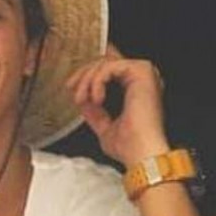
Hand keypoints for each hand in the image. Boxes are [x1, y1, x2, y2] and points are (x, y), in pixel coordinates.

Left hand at [65, 43, 170, 165]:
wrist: (141, 154)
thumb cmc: (130, 147)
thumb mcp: (104, 127)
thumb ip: (94, 112)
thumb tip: (82, 99)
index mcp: (137, 90)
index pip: (110, 70)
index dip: (88, 74)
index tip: (71, 87)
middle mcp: (142, 79)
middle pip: (105, 61)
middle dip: (83, 75)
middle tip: (71, 89)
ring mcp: (144, 73)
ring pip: (105, 62)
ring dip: (87, 79)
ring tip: (81, 98)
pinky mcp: (142, 71)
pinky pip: (109, 66)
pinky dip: (97, 81)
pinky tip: (97, 99)